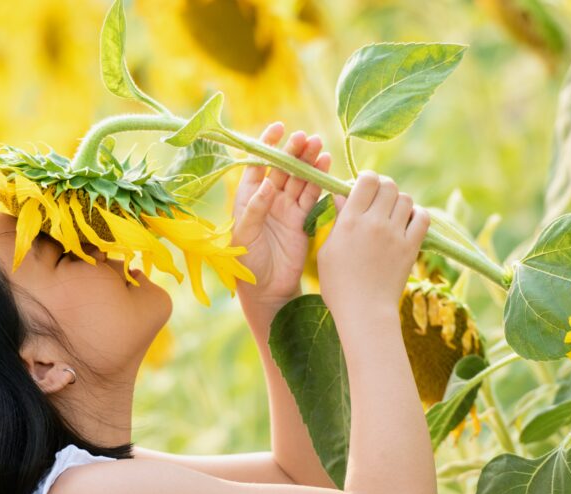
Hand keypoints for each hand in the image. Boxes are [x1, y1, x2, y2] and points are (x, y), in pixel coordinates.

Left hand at [231, 121, 331, 309]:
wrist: (266, 288)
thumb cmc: (246, 262)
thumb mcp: (244, 234)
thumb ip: (255, 208)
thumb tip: (268, 183)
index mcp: (248, 197)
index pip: (257, 164)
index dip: (267, 145)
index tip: (278, 128)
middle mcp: (267, 198)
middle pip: (282, 168)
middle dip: (294, 152)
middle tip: (306, 138)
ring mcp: (286, 208)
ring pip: (299, 179)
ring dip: (309, 162)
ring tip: (319, 147)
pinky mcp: (301, 219)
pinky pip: (311, 196)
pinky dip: (319, 181)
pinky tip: (326, 166)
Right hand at [317, 171, 429, 322]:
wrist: (364, 311)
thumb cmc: (338, 285)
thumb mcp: (327, 251)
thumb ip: (337, 221)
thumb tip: (342, 196)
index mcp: (350, 221)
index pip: (366, 180)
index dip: (366, 179)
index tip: (363, 189)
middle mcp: (374, 223)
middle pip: (389, 185)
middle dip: (383, 188)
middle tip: (378, 201)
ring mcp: (395, 234)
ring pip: (406, 199)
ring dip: (399, 202)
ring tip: (392, 214)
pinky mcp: (411, 247)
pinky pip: (423, 217)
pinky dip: (417, 215)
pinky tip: (407, 223)